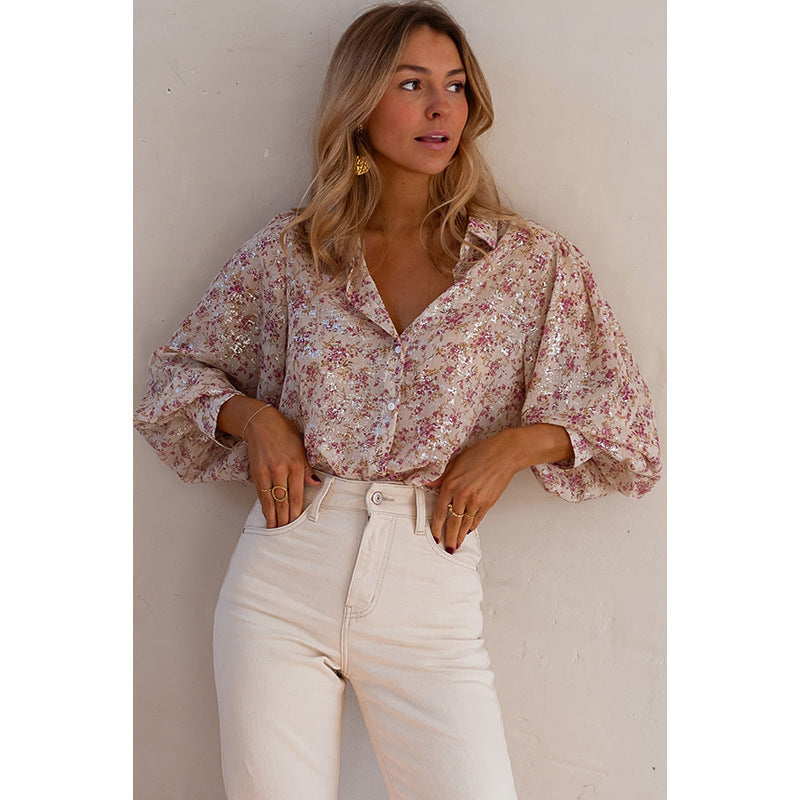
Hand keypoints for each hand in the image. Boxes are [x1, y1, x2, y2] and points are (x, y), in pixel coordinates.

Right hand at [241, 405, 320, 527]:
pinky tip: (267, 515)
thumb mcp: (302, 447)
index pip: (296, 494)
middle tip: (287, 534)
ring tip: (275, 531)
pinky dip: (264, 506)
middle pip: (283, 500)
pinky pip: (260, 494)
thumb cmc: (284, 433)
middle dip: (285, 519)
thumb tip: (316, 483)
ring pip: (270, 500)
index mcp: (295, 463)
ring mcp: (266, 472)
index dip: (296, 511)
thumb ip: (307, 467)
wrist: (260, 423)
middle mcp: (280, 469)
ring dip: (273, 517)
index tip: (298, 523)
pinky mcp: (256, 472)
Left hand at [425, 424, 573, 553]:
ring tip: (457, 544)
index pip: (439, 512)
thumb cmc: (481, 453)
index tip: (435, 536)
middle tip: (447, 547)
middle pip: (452, 523)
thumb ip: (441, 476)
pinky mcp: (488, 503)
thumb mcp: (455, 461)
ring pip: (465, 524)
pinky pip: (477, 519)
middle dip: (449, 538)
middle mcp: (461, 495)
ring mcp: (475, 500)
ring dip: (460, 536)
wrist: (504, 454)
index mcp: (450, 484)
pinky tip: (468, 530)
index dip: (436, 527)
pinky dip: (472, 526)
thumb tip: (427, 483)